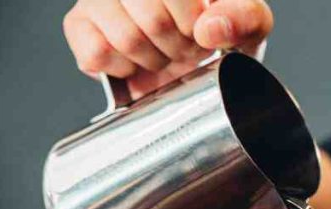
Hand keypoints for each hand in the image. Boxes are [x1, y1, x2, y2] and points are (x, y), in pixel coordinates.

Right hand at [63, 0, 272, 97]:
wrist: (195, 62)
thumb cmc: (219, 33)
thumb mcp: (250, 24)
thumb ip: (244, 17)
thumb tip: (209, 28)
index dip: (193, 24)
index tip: (200, 32)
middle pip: (152, 20)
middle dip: (177, 47)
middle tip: (184, 48)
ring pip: (125, 38)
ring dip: (153, 60)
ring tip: (162, 54)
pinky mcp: (79, 26)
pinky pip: (95, 54)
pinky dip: (122, 69)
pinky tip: (135, 62)